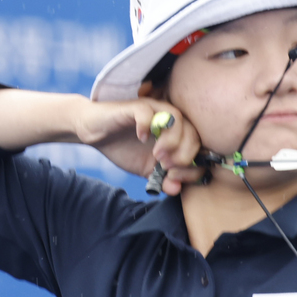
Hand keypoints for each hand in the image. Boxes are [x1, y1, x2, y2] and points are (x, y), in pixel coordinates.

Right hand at [71, 98, 204, 194]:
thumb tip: (175, 189)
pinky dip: (147, 126)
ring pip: (176, 118)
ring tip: (157, 156)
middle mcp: (170, 119)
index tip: (176, 178)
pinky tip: (141, 138)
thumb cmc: (125, 149)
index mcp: (177, 135)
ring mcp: (154, 110)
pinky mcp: (135, 106)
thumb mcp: (146, 169)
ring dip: (171, 141)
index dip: (193, 164)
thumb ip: (162, 179)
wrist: (97, 133)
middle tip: (167, 166)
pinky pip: (148, 111)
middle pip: (193, 132)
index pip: (199, 146)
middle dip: (184, 154)